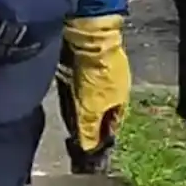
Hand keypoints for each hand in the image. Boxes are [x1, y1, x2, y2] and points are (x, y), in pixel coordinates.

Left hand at [58, 14, 130, 173]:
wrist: (90, 37)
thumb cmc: (97, 74)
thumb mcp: (91, 107)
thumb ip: (89, 128)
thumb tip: (88, 147)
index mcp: (121, 100)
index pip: (112, 125)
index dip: (100, 136)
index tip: (88, 147)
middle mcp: (114, 87)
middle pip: (100, 111)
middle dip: (88, 121)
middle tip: (74, 132)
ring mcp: (102, 73)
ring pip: (90, 96)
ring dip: (80, 106)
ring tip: (67, 115)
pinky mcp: (88, 61)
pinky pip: (80, 82)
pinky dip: (74, 90)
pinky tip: (64, 93)